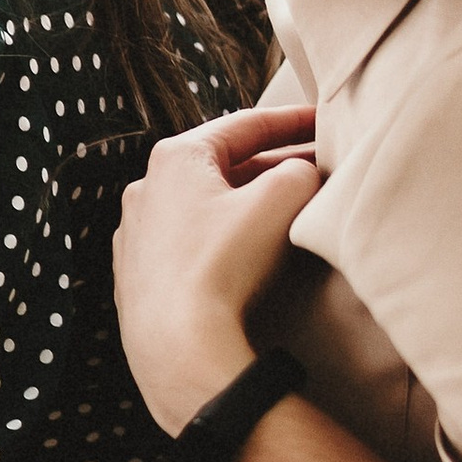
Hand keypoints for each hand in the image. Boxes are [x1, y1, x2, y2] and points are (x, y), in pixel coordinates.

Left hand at [113, 102, 321, 432]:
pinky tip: (246, 256)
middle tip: (318, 170)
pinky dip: (221, 240)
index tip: (325, 120)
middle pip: (223, 167)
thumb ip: (299, 171)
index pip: (244, 126)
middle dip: (273, 167)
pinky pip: (188, 244)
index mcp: (175, 158)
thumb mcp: (281, 199)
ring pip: (204, 207)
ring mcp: (136, 235)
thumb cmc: (225, 263)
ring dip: (246, 206)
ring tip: (288, 213)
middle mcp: (145, 189)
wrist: (176, 342)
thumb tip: (299, 173)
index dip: (292, 120)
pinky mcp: (137, 276)